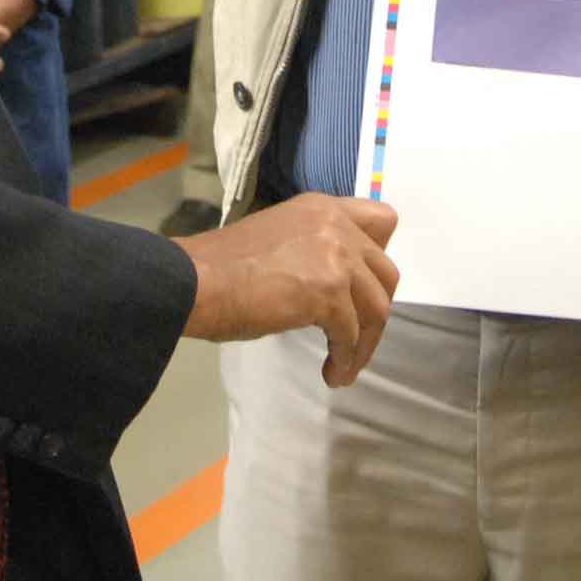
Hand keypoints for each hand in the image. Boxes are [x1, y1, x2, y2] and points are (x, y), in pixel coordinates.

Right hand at [176, 192, 401, 384]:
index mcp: (322, 207)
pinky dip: (345, 358)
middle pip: (385, 272)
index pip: (382, 220)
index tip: (362, 287)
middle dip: (375, 311)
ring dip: (364, 344)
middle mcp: (335, 224)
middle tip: (355, 337)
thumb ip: (312, 248)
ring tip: (345, 366)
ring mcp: (336, 256)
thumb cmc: (221, 267)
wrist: (195, 282)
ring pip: (376, 308)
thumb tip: (330, 285)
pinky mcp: (329, 292)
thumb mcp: (278, 238)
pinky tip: (332, 372)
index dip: (378, 257)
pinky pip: (351, 334)